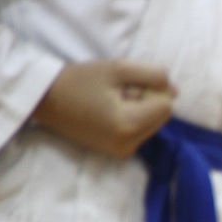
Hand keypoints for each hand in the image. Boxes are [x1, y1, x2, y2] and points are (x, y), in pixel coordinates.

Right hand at [32, 60, 175, 157]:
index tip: (125, 86)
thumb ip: (154, 76)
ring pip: (153, 125)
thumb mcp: (118, 68)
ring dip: (140, 110)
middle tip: (116, 93)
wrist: (45, 100)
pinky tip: (109, 113)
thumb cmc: (79, 80)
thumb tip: (175, 92)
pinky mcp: (119, 153)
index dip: (152, 90)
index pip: (167, 105)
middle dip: (147, 101)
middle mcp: (129, 145)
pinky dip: (132, 120)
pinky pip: (141, 132)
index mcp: (129, 125)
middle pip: (162, 117)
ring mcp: (124, 152)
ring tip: (110, 103)